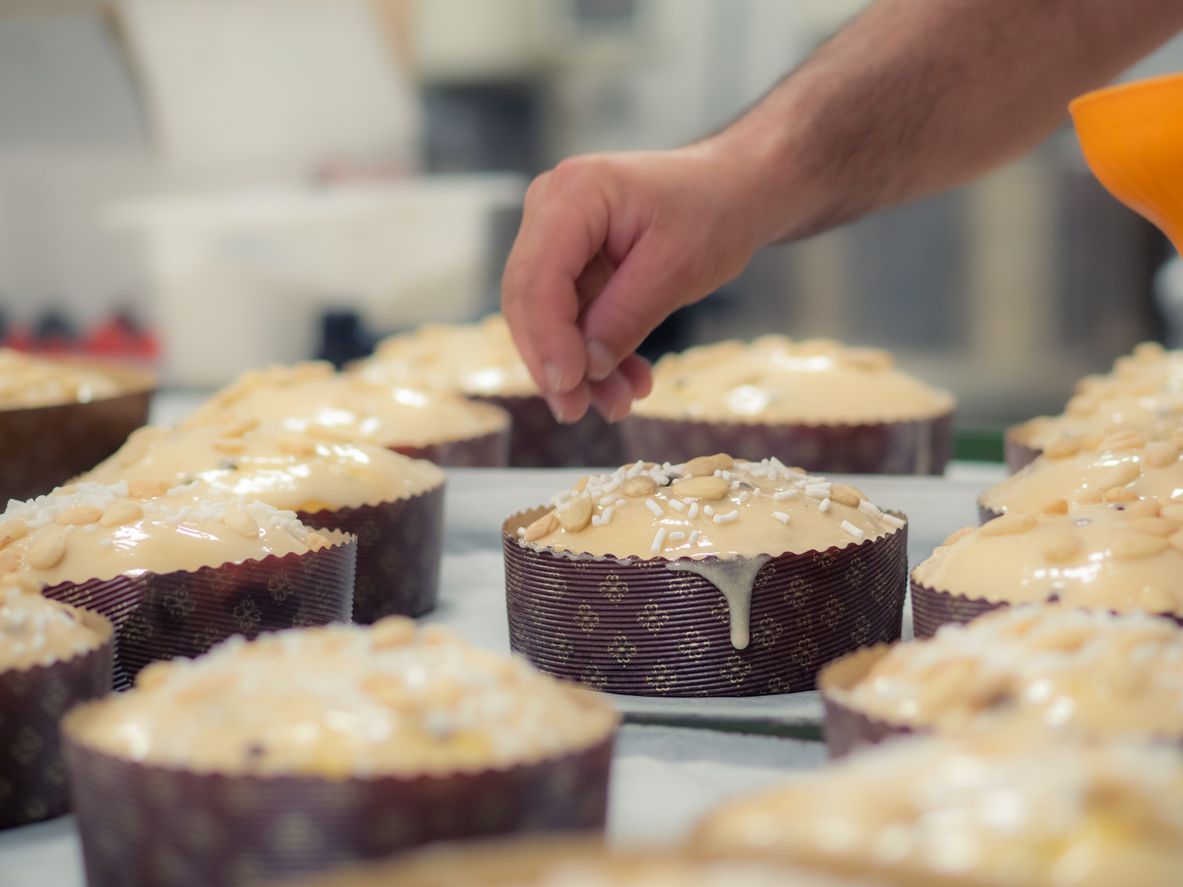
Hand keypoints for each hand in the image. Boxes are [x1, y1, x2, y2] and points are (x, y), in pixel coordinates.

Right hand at [501, 137, 769, 422]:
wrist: (733, 189)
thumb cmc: (713, 210)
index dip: (548, 338)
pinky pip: (569, 318)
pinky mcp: (571, 264)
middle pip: (529, 300)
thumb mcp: (678, 267)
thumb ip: (626, 316)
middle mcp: (551, 208)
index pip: (540, 276)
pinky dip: (593, 354)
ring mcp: (557, 237)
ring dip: (577, 368)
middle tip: (578, 411)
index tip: (569, 386)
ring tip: (618, 404)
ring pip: (546, 317)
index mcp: (575, 193)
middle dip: (554, 362)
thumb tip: (585, 369)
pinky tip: (626, 382)